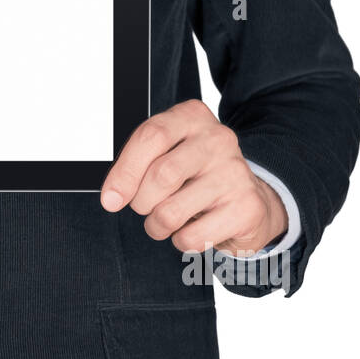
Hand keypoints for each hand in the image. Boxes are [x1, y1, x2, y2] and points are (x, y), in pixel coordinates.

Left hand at [100, 99, 286, 256]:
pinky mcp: (246, 208)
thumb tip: (113, 197)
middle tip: (145, 207)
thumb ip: (136, 167)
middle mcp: (218, 139)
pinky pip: (192, 237)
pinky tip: (193, 229)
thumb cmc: (195, 176)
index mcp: (192, 117)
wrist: (247, 201)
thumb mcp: (165, 156)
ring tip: (165, 221)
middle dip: (141, 202)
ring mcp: (235, 173)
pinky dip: (181, 241)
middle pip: (161, 175)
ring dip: (157, 226)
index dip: (125, 172)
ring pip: (171, 212)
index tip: (111, 199)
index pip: (151, 136)